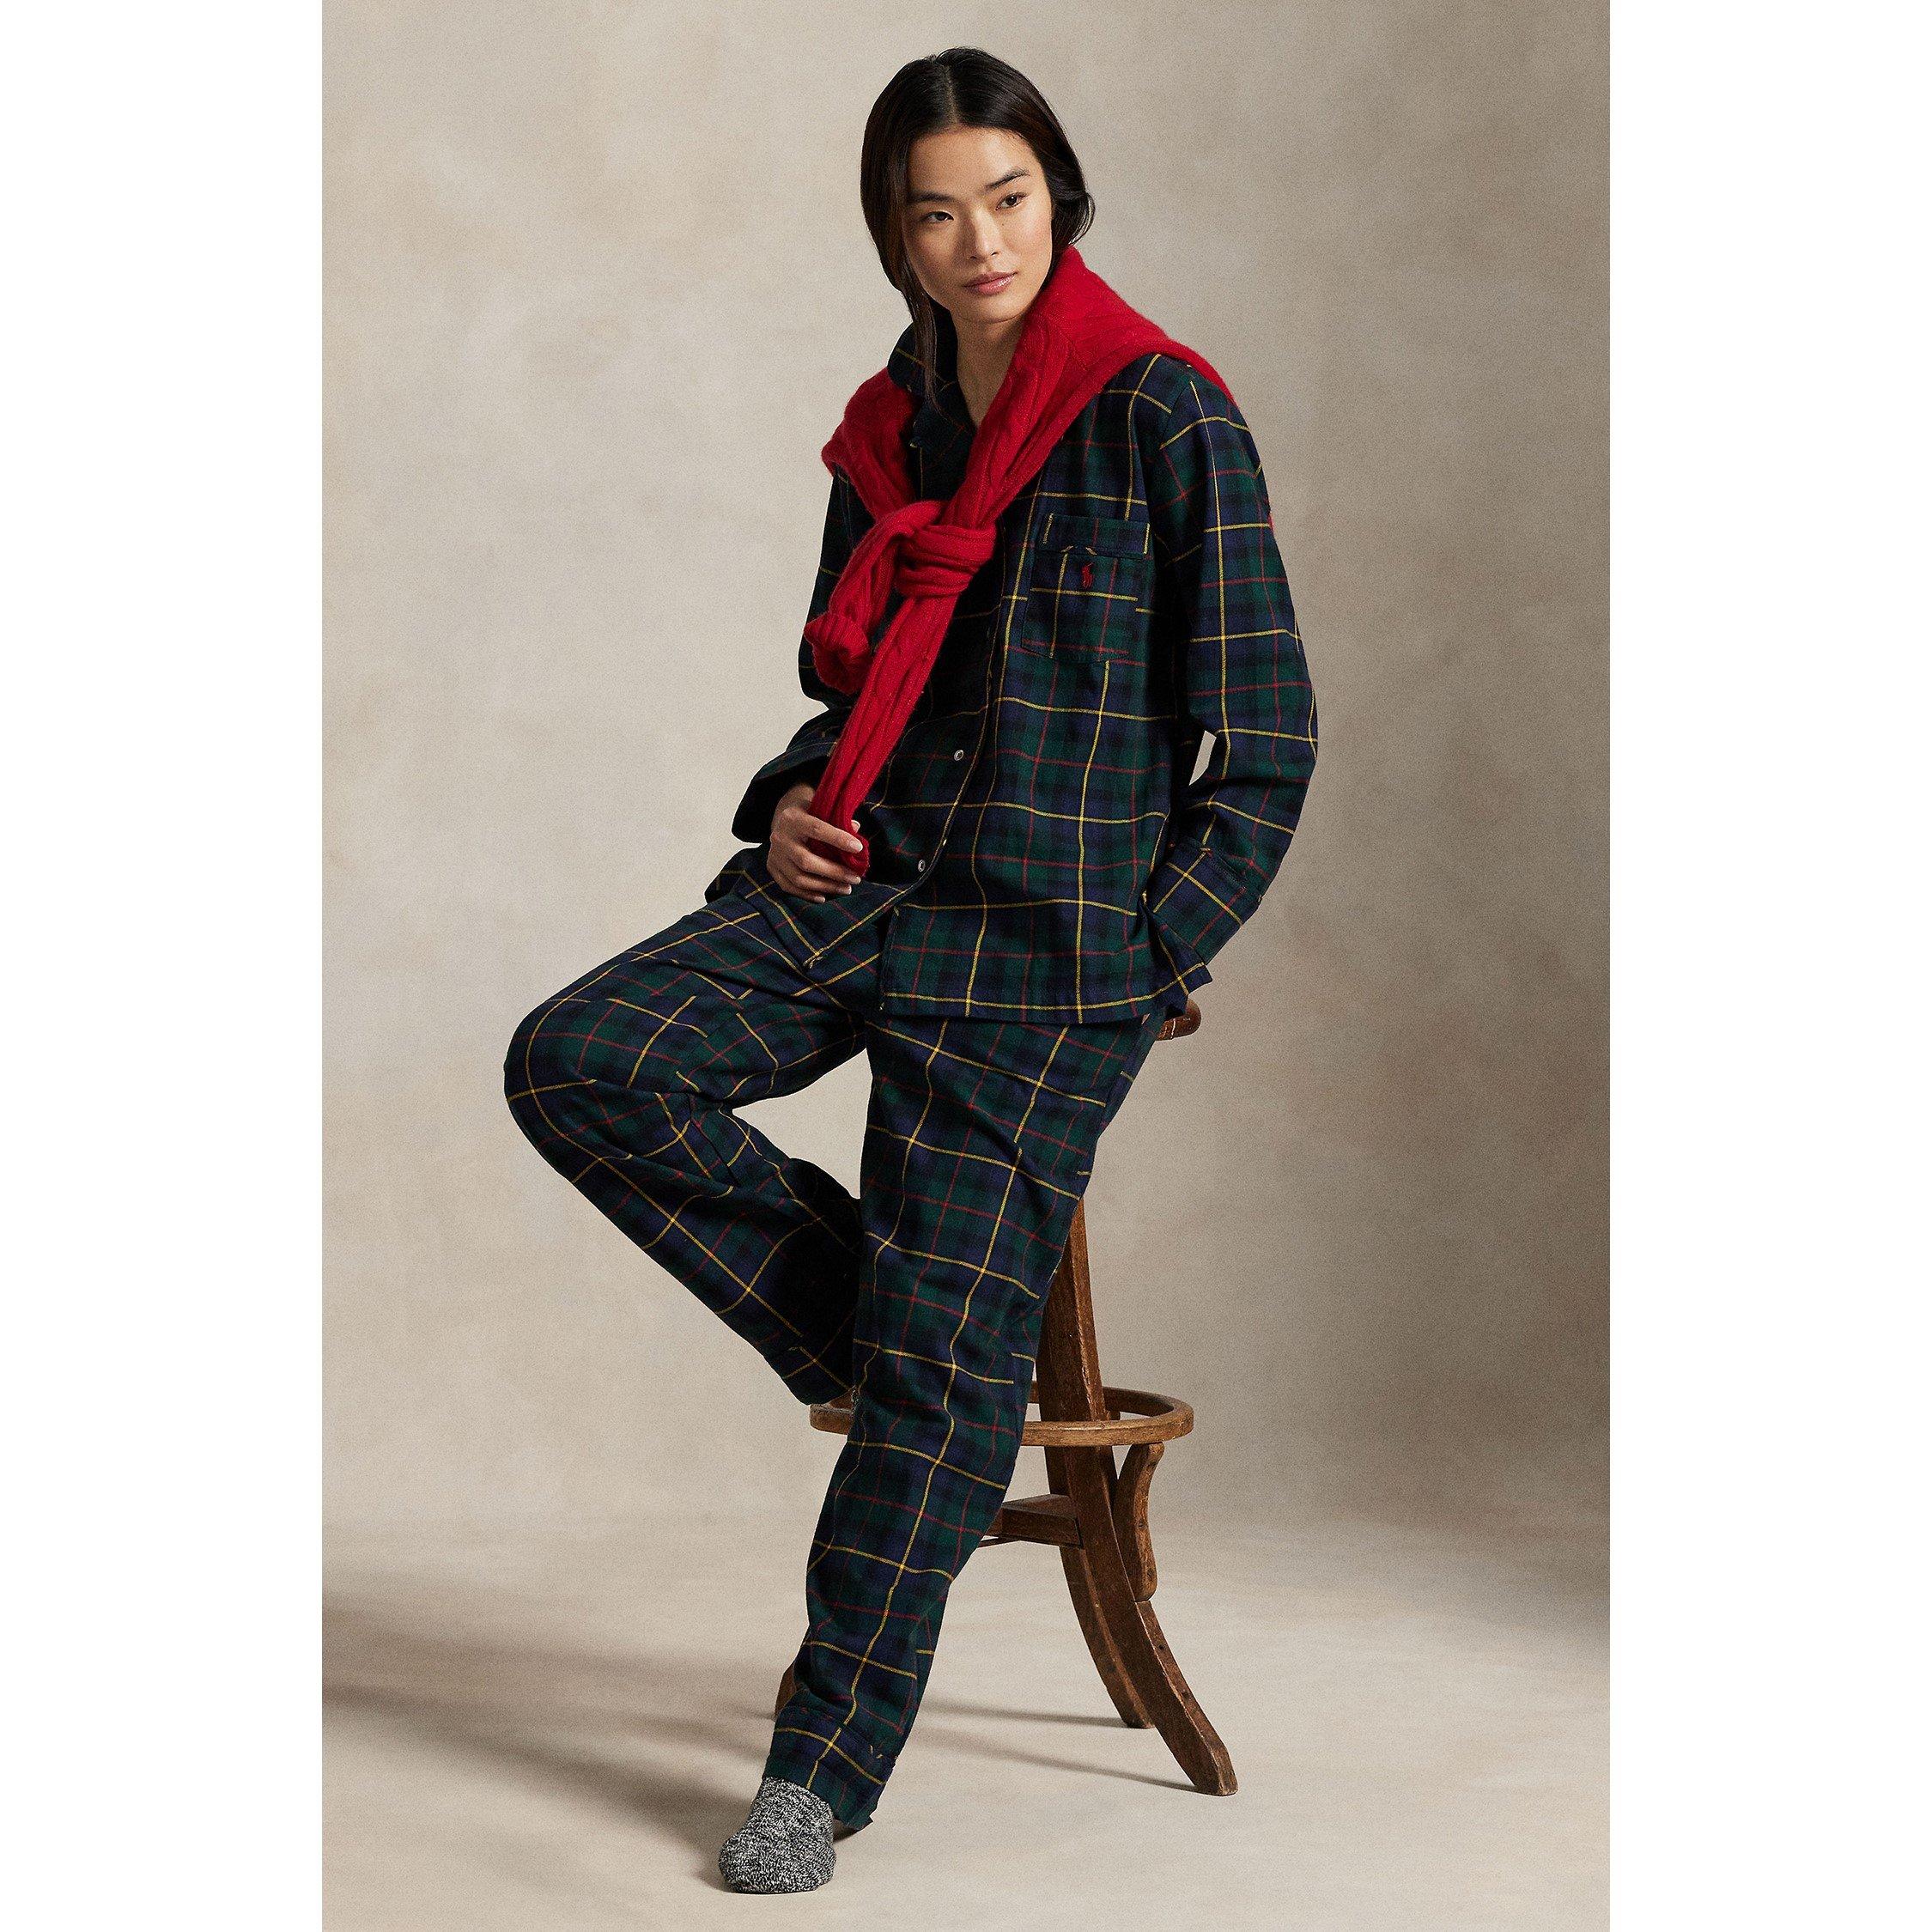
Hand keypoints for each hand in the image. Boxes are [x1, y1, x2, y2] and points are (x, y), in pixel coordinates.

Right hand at [767, 781, 864, 899]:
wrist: (784, 819)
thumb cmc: (809, 813)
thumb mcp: (821, 808)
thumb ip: (837, 817)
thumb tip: (856, 829)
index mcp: (793, 818)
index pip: (817, 829)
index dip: (838, 839)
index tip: (858, 848)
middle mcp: (780, 837)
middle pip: (806, 861)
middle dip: (834, 872)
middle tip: (855, 878)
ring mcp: (774, 854)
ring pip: (799, 878)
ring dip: (825, 886)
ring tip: (846, 888)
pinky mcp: (772, 867)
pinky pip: (789, 886)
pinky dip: (807, 894)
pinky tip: (824, 896)